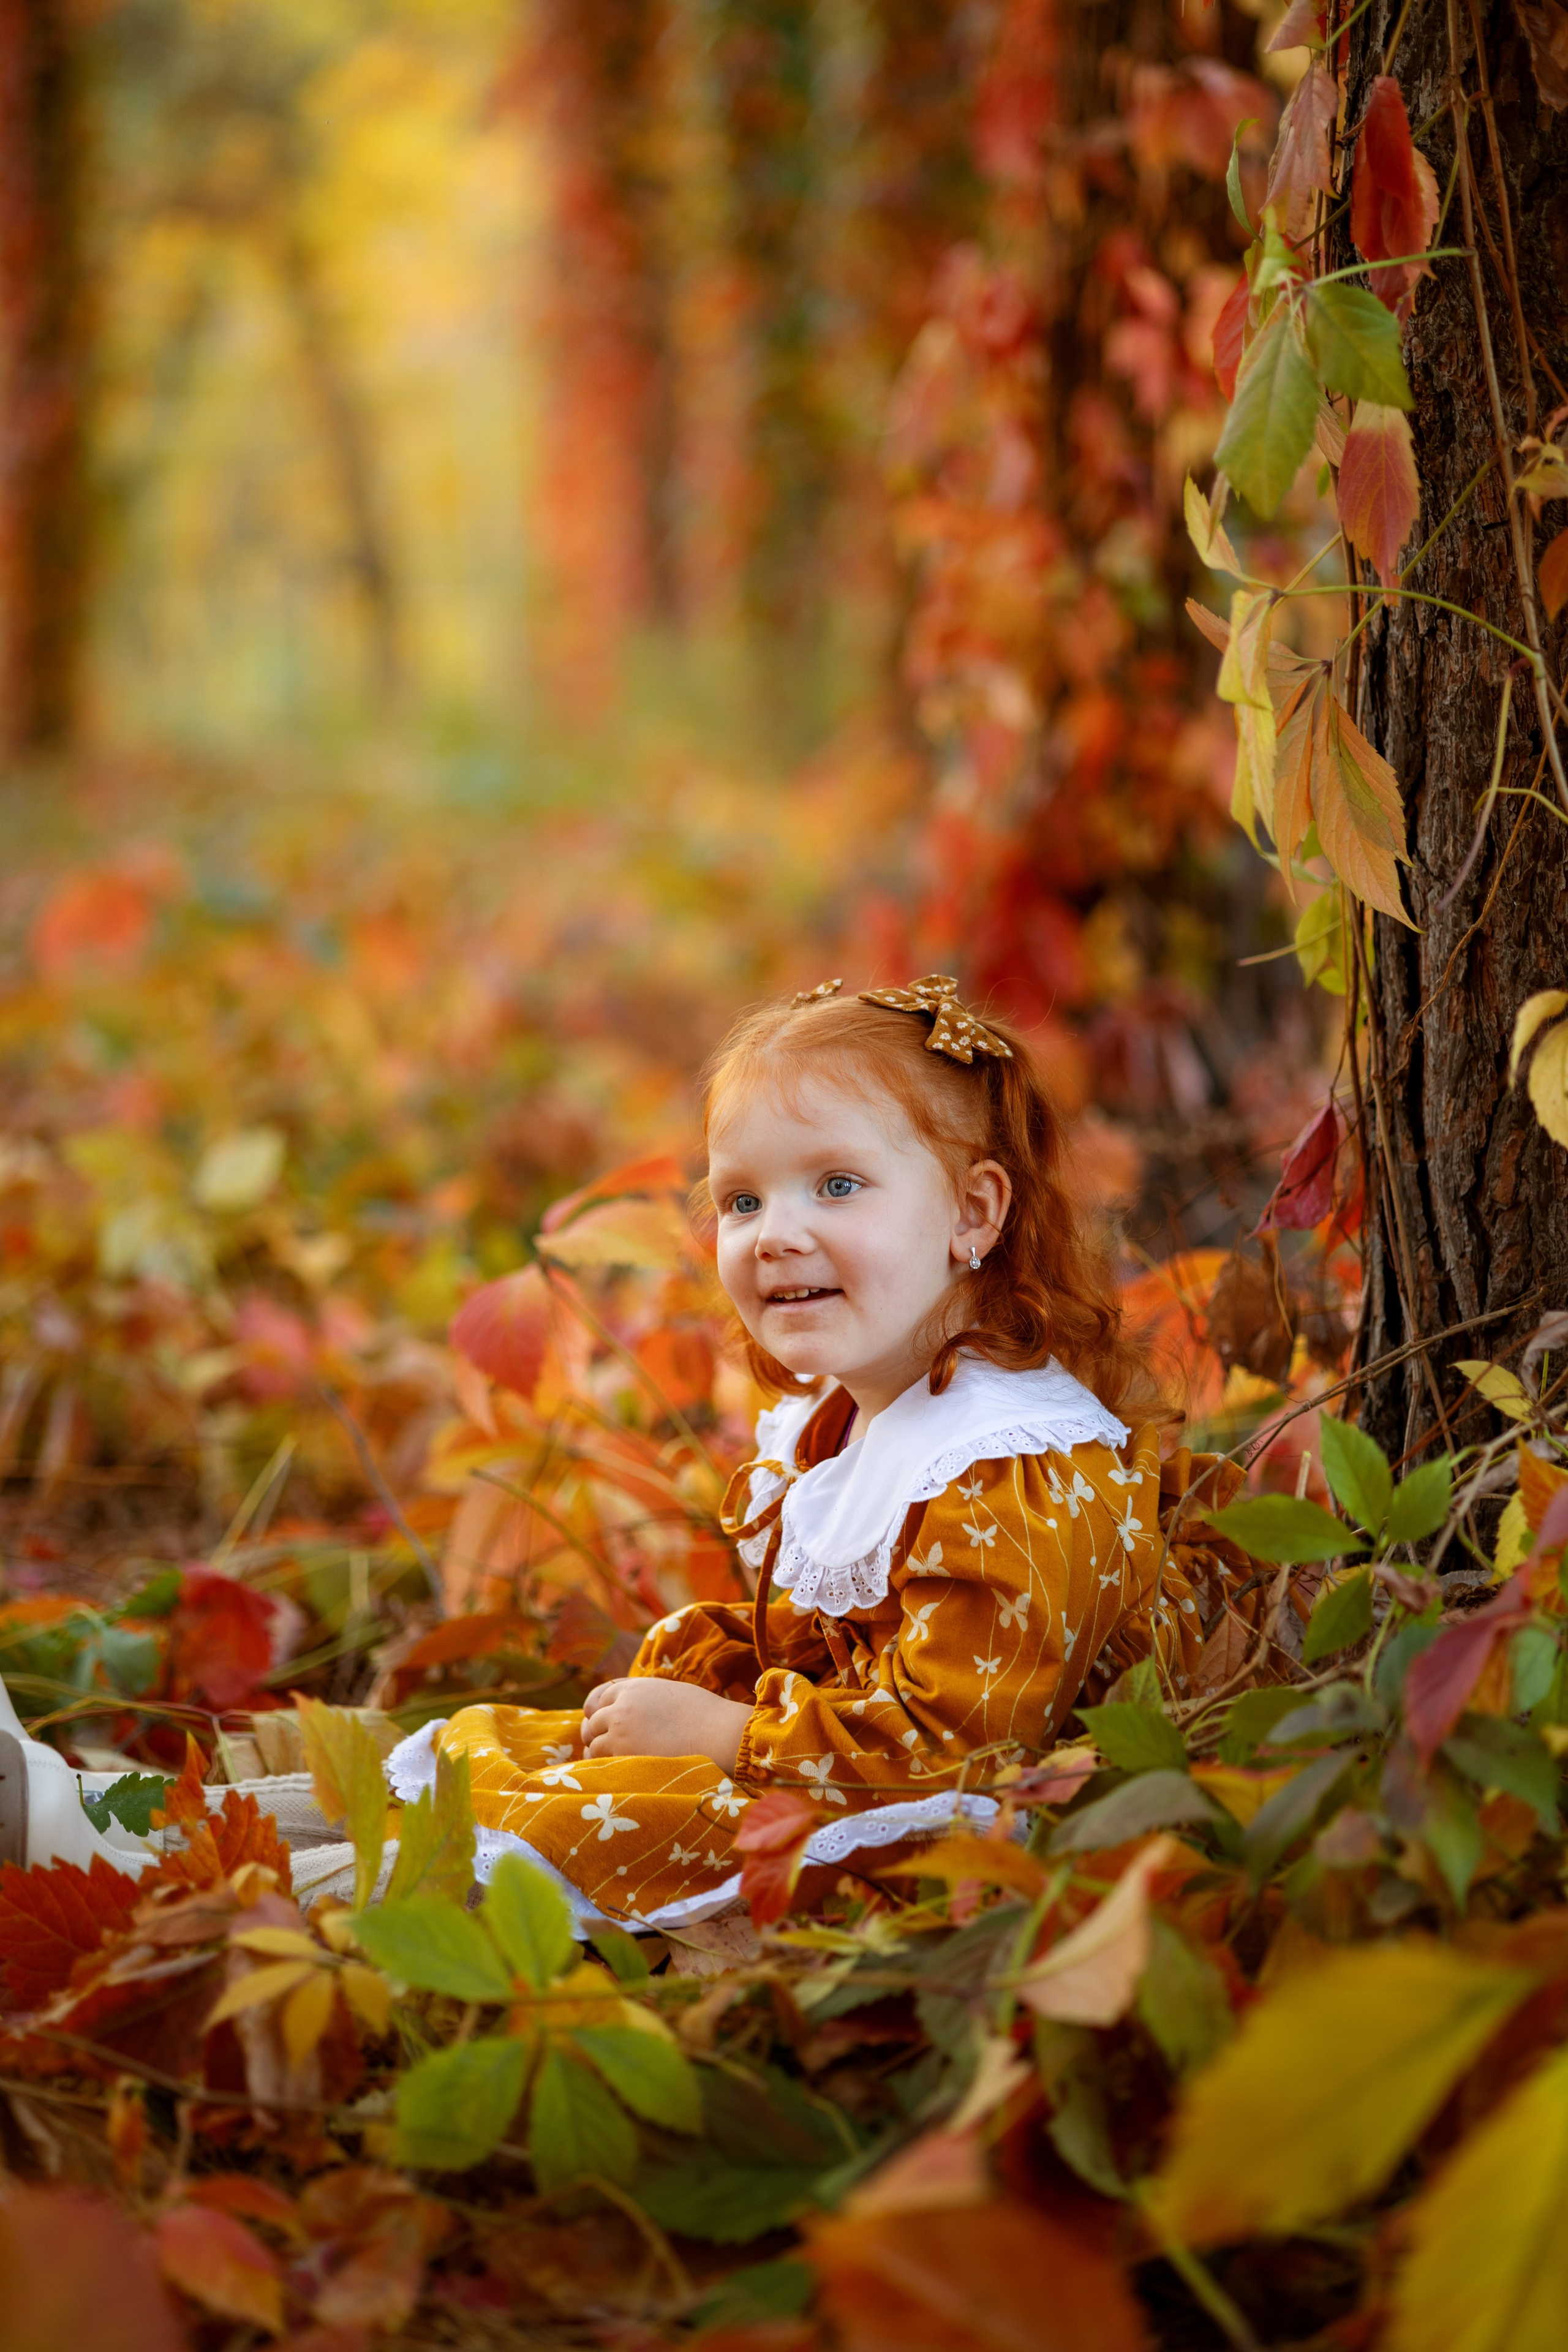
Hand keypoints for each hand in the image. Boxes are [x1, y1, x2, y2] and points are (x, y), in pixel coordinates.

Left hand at [582, 1676, 751, 1772]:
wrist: (717, 1732)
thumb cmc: (704, 1714)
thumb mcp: (669, 1693)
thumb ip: (646, 1699)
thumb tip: (638, 1714)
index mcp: (633, 1688)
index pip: (600, 1697)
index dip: (599, 1711)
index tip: (600, 1723)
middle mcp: (622, 1707)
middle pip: (594, 1721)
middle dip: (596, 1732)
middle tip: (603, 1745)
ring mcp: (620, 1731)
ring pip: (594, 1744)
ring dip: (600, 1752)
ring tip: (612, 1761)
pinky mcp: (625, 1755)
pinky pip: (602, 1763)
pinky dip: (606, 1767)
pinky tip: (618, 1771)